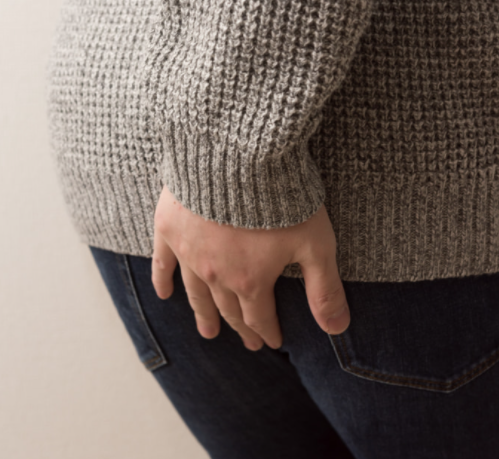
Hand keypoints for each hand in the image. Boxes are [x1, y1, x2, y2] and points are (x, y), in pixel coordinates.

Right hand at [151, 185, 349, 350]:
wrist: (237, 155)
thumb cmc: (281, 197)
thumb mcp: (315, 244)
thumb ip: (323, 289)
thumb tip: (337, 329)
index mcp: (250, 281)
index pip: (259, 318)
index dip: (267, 332)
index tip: (272, 342)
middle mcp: (215, 274)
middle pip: (228, 309)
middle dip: (241, 328)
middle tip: (248, 343)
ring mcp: (189, 252)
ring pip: (195, 293)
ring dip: (203, 314)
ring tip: (208, 332)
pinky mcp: (170, 227)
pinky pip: (162, 262)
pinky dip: (162, 280)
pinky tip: (163, 294)